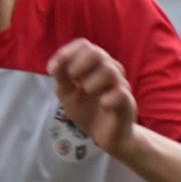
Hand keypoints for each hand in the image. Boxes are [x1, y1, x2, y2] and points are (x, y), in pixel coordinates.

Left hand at [47, 38, 136, 157]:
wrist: (106, 136)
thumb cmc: (87, 110)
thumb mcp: (67, 93)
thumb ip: (61, 78)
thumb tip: (53, 66)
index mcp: (94, 65)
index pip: (84, 45)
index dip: (66, 53)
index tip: (52, 69)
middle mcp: (110, 71)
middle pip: (97, 52)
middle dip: (78, 65)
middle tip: (73, 80)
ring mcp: (121, 86)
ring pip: (110, 70)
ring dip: (91, 82)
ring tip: (86, 92)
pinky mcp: (128, 103)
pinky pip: (121, 94)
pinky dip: (107, 99)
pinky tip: (102, 105)